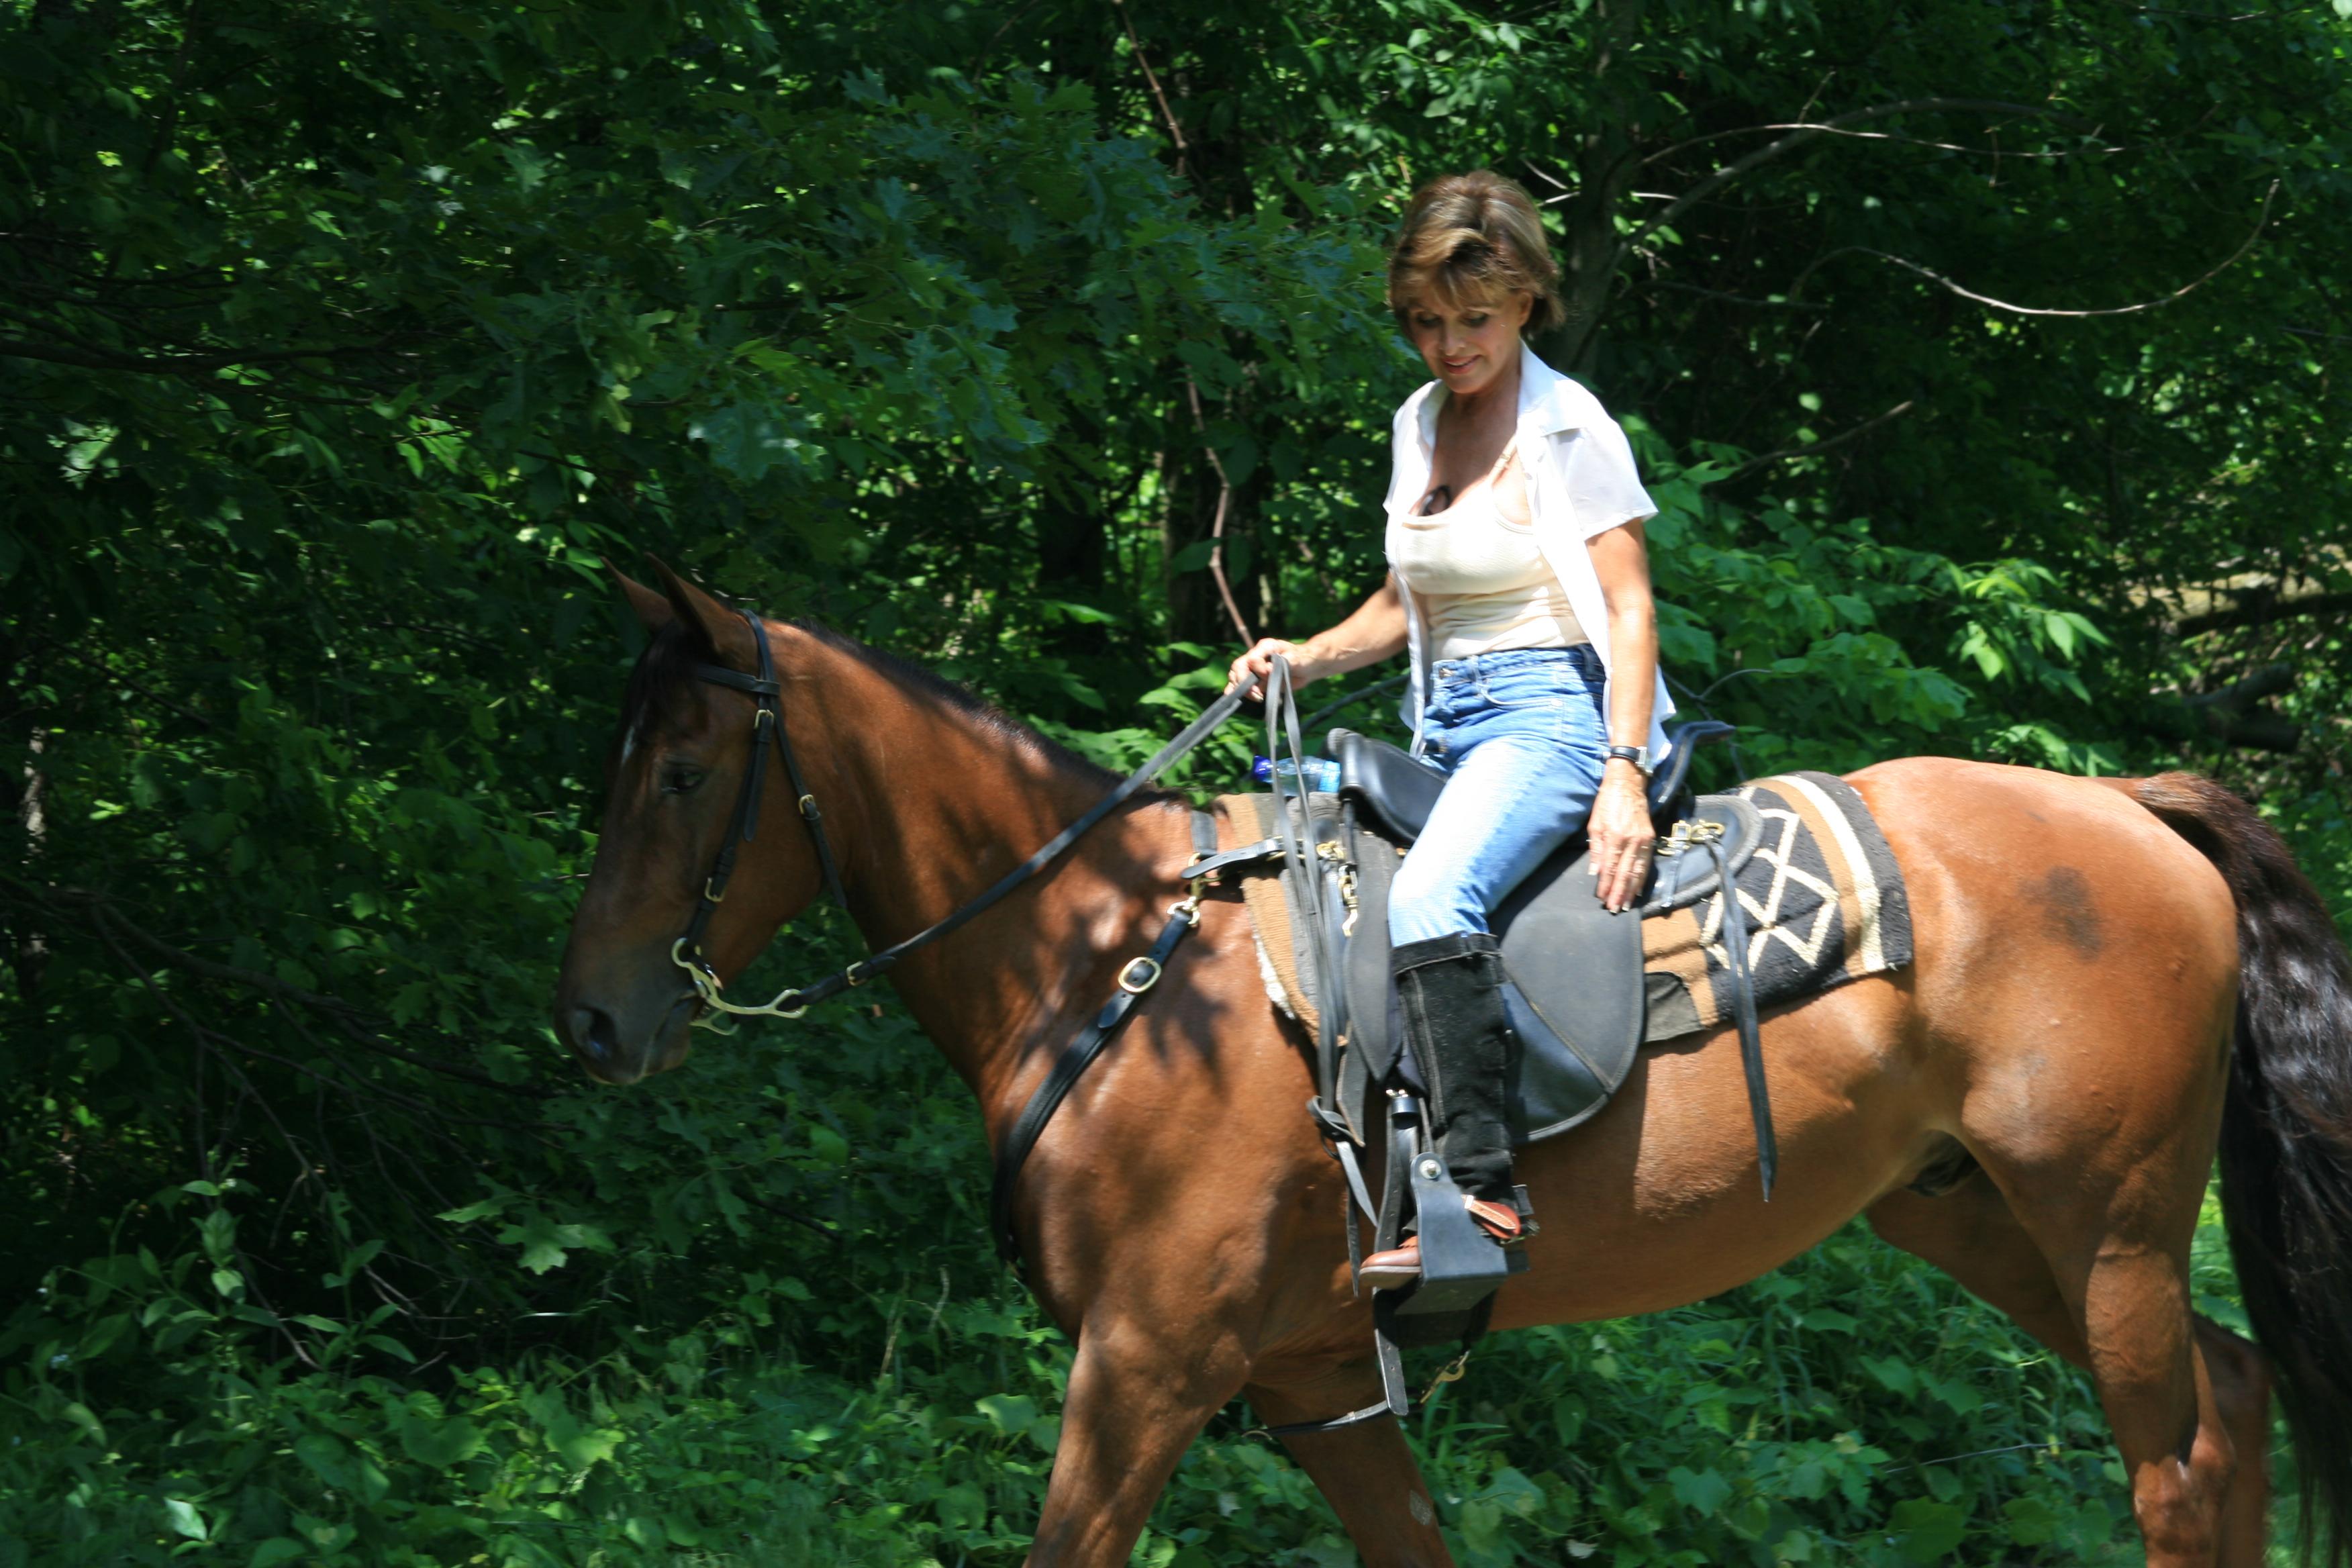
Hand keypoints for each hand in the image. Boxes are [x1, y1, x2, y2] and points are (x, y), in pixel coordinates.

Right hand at [1226, 637, 1309, 701]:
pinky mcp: (1256, 679)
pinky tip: (1230, 696)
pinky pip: (1241, 684)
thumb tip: (1267, 670)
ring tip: (1250, 697)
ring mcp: (1254, 668)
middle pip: (1239, 667)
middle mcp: (1256, 656)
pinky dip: (1235, 690)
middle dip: (1244, 682)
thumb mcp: (1295, 659)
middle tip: (1257, 694)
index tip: (1269, 677)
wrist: (1308, 667)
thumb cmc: (1303, 659)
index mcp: (1265, 647)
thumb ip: (1282, 663)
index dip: (1258, 670)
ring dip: (1239, 687)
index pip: (1252, 659)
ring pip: (1236, 675)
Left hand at [1588, 761, 1655, 913]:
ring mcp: (1644, 840)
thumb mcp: (1594, 823)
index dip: (1606, 884)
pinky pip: (1646, 863)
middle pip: (1625, 873)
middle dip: (1619, 892)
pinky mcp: (1651, 838)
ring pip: (1638, 871)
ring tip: (1626, 905)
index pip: (1610, 867)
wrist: (1628, 784)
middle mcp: (1632, 840)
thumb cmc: (1607, 802)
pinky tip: (1637, 890)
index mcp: (1615, 836)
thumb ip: (1595, 849)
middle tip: (1615, 909)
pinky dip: (1642, 878)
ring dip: (1631, 890)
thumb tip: (1596, 872)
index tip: (1602, 898)